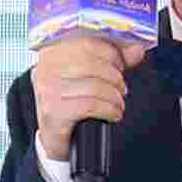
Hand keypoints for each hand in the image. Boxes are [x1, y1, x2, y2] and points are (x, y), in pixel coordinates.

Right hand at [24, 22, 138, 171]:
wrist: (55, 138)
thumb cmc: (71, 104)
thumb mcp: (90, 77)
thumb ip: (113, 60)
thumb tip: (136, 49)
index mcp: (52, 53)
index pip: (87, 43)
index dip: (112, 53)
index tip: (121, 65)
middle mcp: (45, 69)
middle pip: (92, 64)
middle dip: (115, 77)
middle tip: (120, 89)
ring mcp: (46, 91)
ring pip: (94, 86)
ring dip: (114, 96)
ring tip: (117, 103)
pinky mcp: (53, 112)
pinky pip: (90, 105)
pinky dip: (109, 110)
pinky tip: (112, 114)